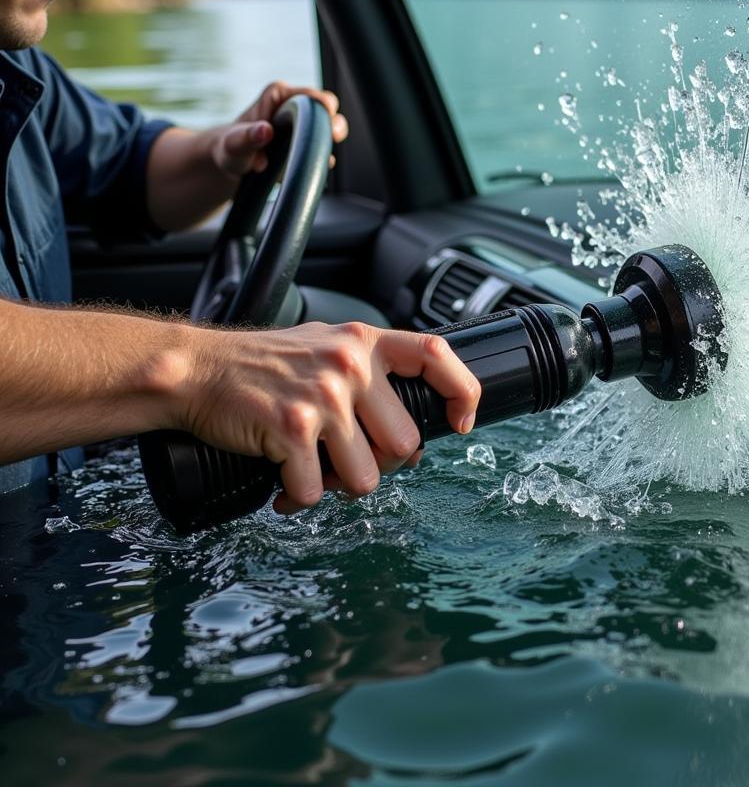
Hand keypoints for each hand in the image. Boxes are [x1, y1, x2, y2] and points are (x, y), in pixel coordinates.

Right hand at [182, 322, 480, 514]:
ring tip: (311, 470)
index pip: (437, 357)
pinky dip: (298, 496)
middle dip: (378, 465)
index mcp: (364, 342)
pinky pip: (316, 490)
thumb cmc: (263, 365)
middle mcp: (350, 364)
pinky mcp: (293, 427)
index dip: (462, 392)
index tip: (460, 421)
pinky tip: (282, 481)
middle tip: (345, 462)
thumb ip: (370, 378)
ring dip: (337, 486)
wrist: (197, 369)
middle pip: (404, 444)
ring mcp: (323, 395)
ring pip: (365, 477)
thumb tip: (410, 442)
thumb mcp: (326, 348)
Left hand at [211, 81, 347, 178]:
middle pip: (325, 108)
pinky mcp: (306, 146)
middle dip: (332, 121)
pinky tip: (317, 169)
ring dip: (330, 142)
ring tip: (325, 157)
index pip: (306, 93)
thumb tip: (266, 131)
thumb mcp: (235, 143)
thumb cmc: (230, 149)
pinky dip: (323, 160)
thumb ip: (248, 136)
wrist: (231, 166)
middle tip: (333, 135)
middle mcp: (294, 108)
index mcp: (278, 96)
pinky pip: (322, 150)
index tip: (327, 114)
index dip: (320, 102)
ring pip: (328, 128)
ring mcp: (302, 127)